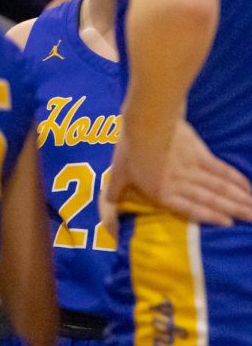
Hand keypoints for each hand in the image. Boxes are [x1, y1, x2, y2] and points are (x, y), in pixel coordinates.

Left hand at [102, 119, 251, 235]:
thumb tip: (107, 219)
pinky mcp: (201, 155)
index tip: (228, 224)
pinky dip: (236, 179)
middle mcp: (181, 184)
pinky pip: (221, 170)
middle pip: (211, 200)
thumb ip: (115, 195)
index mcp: (162, 192)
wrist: (145, 122)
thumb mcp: (117, 173)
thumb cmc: (129, 148)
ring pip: (220, 188)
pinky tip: (248, 187)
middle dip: (233, 211)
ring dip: (239, 199)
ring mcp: (194, 169)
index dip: (208, 217)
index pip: (189, 209)